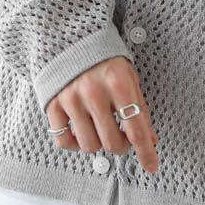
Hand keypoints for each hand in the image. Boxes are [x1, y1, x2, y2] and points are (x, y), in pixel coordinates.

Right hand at [45, 55, 159, 173]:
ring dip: (99, 144)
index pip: (136, 128)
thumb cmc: (105, 58)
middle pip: (112, 142)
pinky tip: (81, 132)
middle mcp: (94, 92)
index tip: (152, 167)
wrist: (69, 37)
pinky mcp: (52, 104)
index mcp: (118, 82)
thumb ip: (139, 107)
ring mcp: (71, 99)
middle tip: (122, 138)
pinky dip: (74, 144)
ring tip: (101, 129)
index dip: (146, 152)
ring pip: (89, 145)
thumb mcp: (128, 76)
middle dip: (122, 147)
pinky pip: (64, 141)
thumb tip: (151, 139)